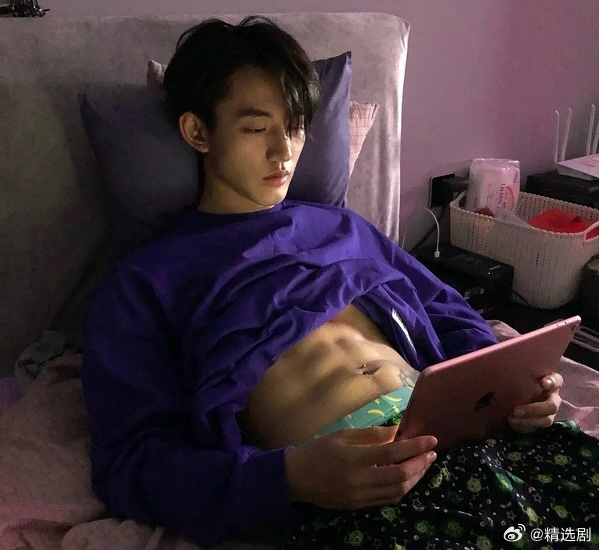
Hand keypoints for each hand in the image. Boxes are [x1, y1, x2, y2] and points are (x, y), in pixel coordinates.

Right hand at [284, 425, 436, 509]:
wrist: (297, 478)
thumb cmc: (319, 450)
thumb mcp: (343, 435)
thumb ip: (371, 434)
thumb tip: (397, 431)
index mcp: (354, 458)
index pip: (392, 452)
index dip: (415, 446)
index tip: (431, 439)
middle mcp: (360, 479)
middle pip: (400, 475)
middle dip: (420, 464)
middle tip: (431, 453)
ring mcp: (360, 496)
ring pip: (397, 490)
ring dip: (415, 478)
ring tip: (423, 465)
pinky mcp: (359, 506)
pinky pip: (388, 500)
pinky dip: (402, 489)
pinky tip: (408, 478)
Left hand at [508, 373, 562, 432]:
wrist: (513, 393)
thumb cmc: (518, 379)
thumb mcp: (520, 373)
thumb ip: (519, 369)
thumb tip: (504, 360)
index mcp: (551, 382)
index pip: (557, 381)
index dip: (552, 382)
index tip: (543, 383)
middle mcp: (553, 398)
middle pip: (551, 406)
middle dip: (534, 409)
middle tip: (515, 410)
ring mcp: (549, 412)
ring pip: (546, 420)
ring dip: (528, 420)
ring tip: (511, 417)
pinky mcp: (540, 423)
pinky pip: (535, 428)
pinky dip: (522, 426)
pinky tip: (511, 422)